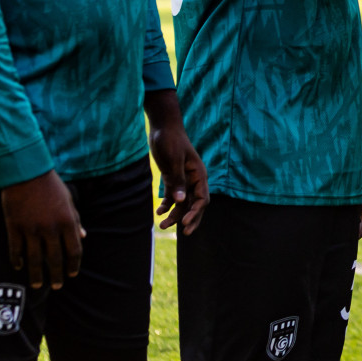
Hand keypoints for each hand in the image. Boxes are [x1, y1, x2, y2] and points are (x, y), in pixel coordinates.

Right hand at [0, 171, 83, 289]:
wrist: (27, 174)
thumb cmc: (52, 186)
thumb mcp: (70, 202)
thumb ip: (76, 221)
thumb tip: (83, 237)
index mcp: (68, 222)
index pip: (74, 250)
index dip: (73, 265)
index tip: (72, 274)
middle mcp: (51, 229)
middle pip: (55, 258)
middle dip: (56, 274)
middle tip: (56, 286)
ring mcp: (31, 229)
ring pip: (34, 258)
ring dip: (36, 274)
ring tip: (38, 284)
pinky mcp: (14, 227)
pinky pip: (16, 249)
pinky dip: (17, 260)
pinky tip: (19, 267)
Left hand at [146, 88, 208, 234]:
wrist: (162, 127)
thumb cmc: (170, 141)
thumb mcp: (173, 160)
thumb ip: (177, 180)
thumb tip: (180, 201)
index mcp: (199, 174)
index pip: (202, 198)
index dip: (195, 212)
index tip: (184, 224)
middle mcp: (194, 179)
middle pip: (195, 204)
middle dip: (189, 218)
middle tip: (183, 233)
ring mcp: (183, 179)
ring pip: (182, 202)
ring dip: (174, 214)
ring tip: (162, 225)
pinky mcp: (173, 178)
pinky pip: (173, 196)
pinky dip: (167, 205)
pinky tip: (159, 212)